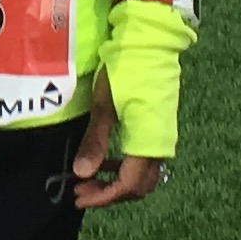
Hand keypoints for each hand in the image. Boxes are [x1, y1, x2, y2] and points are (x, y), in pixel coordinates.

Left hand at [72, 69, 164, 209]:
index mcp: (148, 141)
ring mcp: (162, 136)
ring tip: (89, 178)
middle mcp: (160, 144)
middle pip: (139, 186)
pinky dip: (125, 167)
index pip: (128, 185)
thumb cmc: (125, 70)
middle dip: (109, 194)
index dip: (103, 196)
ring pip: (143, 175)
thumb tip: (82, 174)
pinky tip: (106, 160)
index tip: (78, 196)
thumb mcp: (104, 105)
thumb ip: (95, 141)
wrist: (150, 43)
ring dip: (117, 182)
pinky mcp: (159, 128)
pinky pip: (145, 160)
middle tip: (81, 190)